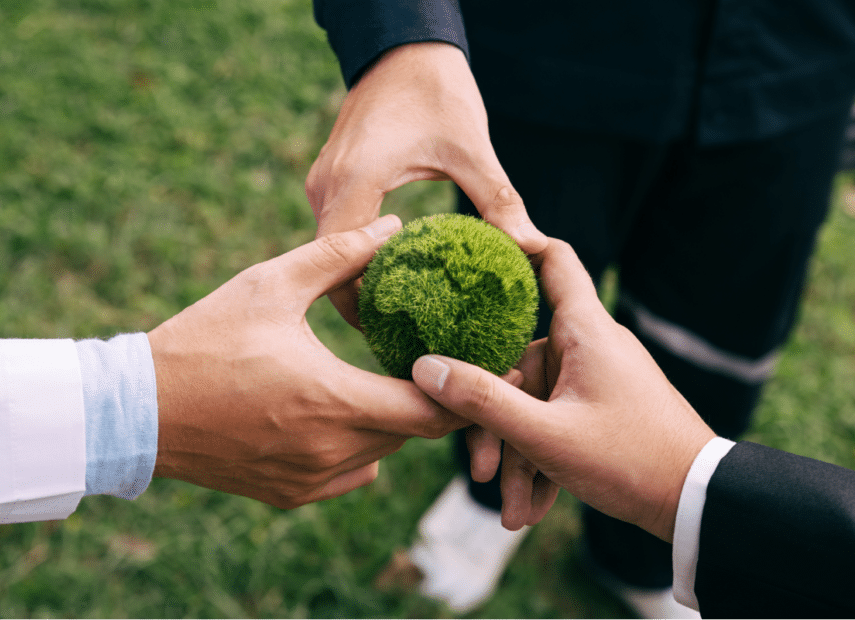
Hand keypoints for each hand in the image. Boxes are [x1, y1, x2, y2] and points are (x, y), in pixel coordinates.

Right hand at [147, 215, 466, 508]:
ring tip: (397, 381)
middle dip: (435, 400)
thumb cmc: (204, 339)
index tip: (487, 362)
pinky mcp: (290, 493)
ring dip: (397, 422)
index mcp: (335, 400)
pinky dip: (362, 447)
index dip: (467, 387)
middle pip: (414, 433)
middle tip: (450, 364)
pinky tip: (345, 411)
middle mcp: (331, 452)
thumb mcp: (272, 284)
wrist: (137, 409)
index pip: (433, 408)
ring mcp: (310, 480)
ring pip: (385, 455)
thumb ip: (339, 254)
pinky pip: (353, 474)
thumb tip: (395, 226)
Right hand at [305, 41, 547, 327]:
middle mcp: (327, 188)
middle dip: (362, 305)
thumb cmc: (435, 89)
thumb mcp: (471, 146)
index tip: (393, 340)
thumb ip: (497, 198)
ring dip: (360, 281)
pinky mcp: (331, 178)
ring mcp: (323, 182)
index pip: (341, 268)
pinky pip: (336, 229)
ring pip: (332, 250)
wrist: (401, 44)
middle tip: (402, 338)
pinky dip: (357, 256)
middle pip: (331, 267)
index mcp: (354, 184)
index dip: (362, 312)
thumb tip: (530, 247)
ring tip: (400, 314)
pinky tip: (393, 272)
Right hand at [411, 239, 716, 541]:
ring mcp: (596, 378)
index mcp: (584, 330)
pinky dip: (543, 461)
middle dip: (496, 423)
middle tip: (481, 472)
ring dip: (520, 459)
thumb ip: (482, 401)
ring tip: (514, 513)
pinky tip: (531, 509)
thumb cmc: (630, 460)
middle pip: (520, 363)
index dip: (515, 245)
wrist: (698, 502)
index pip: (552, 259)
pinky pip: (557, 423)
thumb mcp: (545, 435)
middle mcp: (590, 346)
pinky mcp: (602, 407)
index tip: (472, 256)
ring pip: (535, 404)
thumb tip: (426, 367)